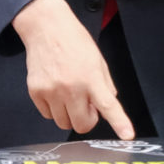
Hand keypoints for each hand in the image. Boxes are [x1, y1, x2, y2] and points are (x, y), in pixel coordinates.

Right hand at [12, 0, 133, 139]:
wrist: (46, 28)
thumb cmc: (74, 42)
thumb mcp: (98, 60)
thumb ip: (105, 85)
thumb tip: (107, 105)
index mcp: (91, 78)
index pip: (108, 105)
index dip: (119, 123)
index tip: (127, 135)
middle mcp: (71, 88)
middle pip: (81, 125)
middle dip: (85, 120)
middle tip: (85, 105)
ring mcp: (51, 91)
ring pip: (63, 123)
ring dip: (68, 115)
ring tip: (69, 96)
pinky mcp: (36, 92)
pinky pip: (47, 114)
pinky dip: (53, 109)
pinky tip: (55, 91)